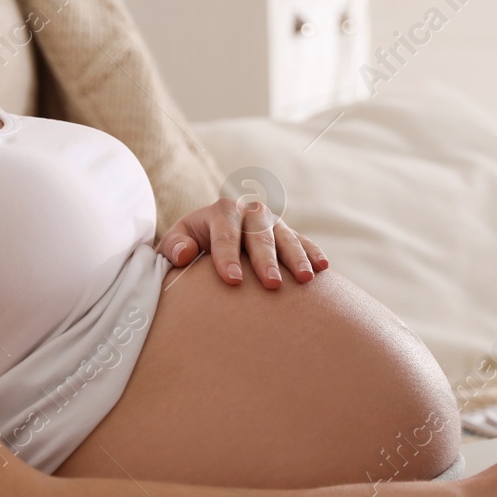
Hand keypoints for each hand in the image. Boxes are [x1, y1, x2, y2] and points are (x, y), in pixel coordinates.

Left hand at [153, 198, 328, 288]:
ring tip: (305, 278)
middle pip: (259, 235)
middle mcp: (249, 212)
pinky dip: (313, 253)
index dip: (227, 257)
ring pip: (286, 238)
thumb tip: (185, 253)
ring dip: (297, 258)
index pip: (224, 234)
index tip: (232, 280)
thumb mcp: (175, 242)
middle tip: (272, 284)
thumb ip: (173, 246)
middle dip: (266, 260)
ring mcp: (272, 223)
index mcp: (220, 212)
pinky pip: (303, 242)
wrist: (209, 236)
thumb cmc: (190, 246)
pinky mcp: (287, 234)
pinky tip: (323, 268)